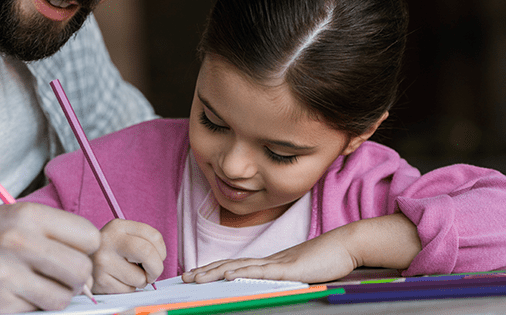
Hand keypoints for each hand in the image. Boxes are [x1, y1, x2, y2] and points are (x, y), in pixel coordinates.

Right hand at [0, 202, 100, 313]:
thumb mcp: (10, 218)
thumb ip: (50, 233)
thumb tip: (90, 257)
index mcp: (27, 215)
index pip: (88, 236)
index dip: (85, 250)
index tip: (74, 255)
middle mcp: (19, 241)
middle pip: (81, 270)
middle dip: (76, 279)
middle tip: (58, 277)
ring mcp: (8, 274)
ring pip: (63, 298)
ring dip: (54, 297)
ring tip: (34, 287)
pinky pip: (37, 312)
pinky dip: (30, 307)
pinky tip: (12, 295)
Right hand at [91, 219, 165, 293]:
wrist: (81, 262)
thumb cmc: (110, 251)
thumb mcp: (122, 237)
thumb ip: (142, 241)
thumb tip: (160, 260)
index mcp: (118, 226)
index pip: (153, 235)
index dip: (162, 250)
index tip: (159, 257)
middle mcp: (109, 240)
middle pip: (147, 252)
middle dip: (157, 267)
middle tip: (153, 273)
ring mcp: (103, 261)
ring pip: (140, 277)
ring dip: (141, 281)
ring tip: (127, 274)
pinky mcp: (101, 280)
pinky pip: (129, 289)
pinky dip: (129, 288)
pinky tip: (117, 280)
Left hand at [182, 226, 358, 284]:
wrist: (346, 245)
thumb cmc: (326, 259)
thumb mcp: (299, 271)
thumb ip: (283, 277)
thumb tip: (268, 284)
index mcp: (270, 262)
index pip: (235, 265)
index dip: (214, 269)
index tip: (196, 274)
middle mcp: (268, 260)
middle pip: (230, 265)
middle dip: (206, 271)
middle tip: (185, 277)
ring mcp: (277, 263)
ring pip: (239, 268)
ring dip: (215, 272)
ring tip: (196, 278)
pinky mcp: (289, 269)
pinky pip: (261, 272)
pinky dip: (242, 273)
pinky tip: (228, 275)